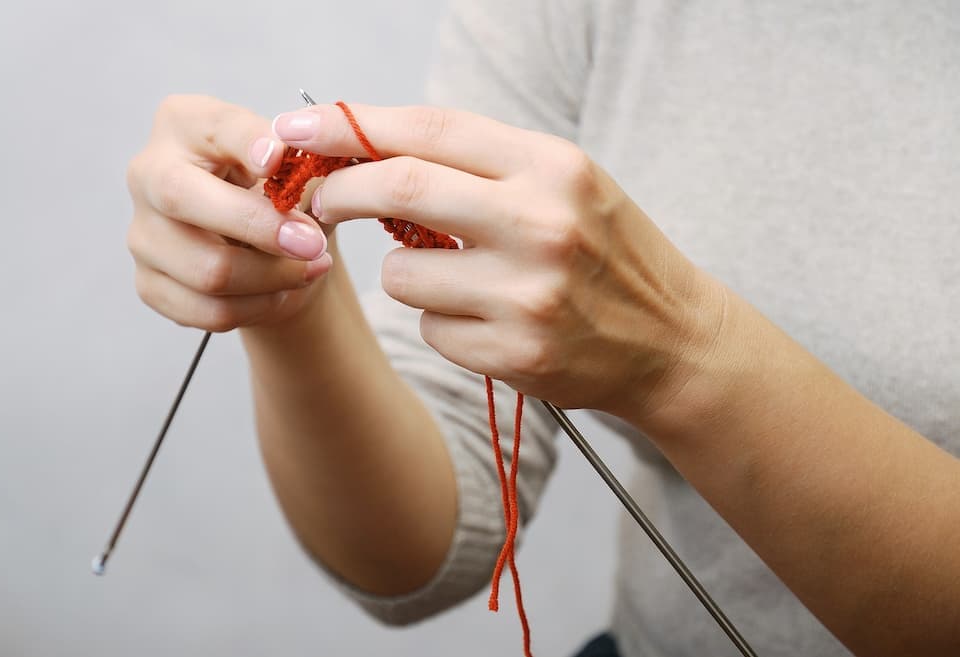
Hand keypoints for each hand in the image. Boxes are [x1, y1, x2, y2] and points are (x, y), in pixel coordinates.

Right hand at [126, 95, 332, 331]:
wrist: (272, 245)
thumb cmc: (281, 191)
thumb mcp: (296, 163)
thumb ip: (297, 156)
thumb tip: (288, 157)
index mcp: (184, 123)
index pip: (210, 126)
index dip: (244, 141)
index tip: (278, 159)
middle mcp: (149, 173)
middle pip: (183, 199)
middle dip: (259, 227)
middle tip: (312, 243)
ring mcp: (143, 233)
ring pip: (207, 270)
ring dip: (273, 276)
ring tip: (311, 267)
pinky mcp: (150, 284)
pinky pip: (209, 310)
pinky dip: (258, 306)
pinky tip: (282, 291)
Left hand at [271, 103, 725, 420]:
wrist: (672, 338)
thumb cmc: (606, 253)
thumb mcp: (565, 184)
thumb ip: (480, 164)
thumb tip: (370, 151)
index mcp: (553, 166)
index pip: (431, 129)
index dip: (352, 126)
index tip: (300, 128)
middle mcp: (542, 224)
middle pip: (400, 189)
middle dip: (342, 193)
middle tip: (323, 202)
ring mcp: (529, 295)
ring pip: (404, 274)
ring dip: (409, 274)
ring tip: (461, 280)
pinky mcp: (516, 355)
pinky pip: (430, 330)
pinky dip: (441, 323)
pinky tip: (489, 323)